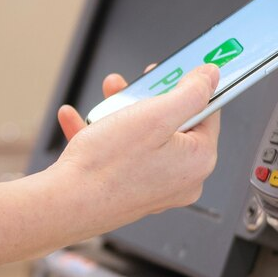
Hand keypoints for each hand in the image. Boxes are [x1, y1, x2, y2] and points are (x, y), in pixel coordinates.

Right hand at [48, 63, 221, 235]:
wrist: (66, 204)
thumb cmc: (108, 165)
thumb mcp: (156, 114)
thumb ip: (191, 92)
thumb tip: (211, 76)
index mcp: (199, 160)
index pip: (207, 112)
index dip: (188, 86)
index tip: (171, 72)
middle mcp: (182, 179)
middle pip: (173, 124)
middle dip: (146, 99)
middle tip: (130, 85)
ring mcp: (156, 188)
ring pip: (143, 138)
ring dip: (120, 114)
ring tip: (102, 101)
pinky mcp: (130, 192)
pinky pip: (121, 156)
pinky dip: (102, 136)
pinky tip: (77, 120)